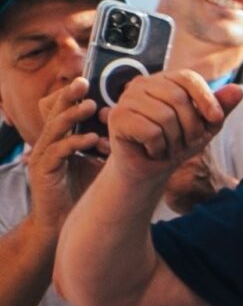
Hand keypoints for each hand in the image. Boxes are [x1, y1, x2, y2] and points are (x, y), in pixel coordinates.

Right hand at [23, 78, 105, 227]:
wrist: (65, 222)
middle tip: (84, 82)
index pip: (62, 110)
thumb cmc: (84, 191)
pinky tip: (92, 140)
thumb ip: (110, 146)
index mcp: (60, 138)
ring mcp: (43, 156)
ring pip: (54, 127)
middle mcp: (48, 143)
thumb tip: (137, 128)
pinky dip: (75, 143)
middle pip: (53, 111)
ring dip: (72, 115)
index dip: (72, 96)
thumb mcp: (100, 163)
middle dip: (68, 96)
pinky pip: (57, 151)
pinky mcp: (43, 171)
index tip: (89, 83)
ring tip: (91, 107)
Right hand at [102, 71, 235, 175]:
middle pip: (178, 98)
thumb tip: (238, 90)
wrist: (151, 169)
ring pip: (164, 116)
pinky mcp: (118, 117)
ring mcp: (127, 99)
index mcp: (165, 81)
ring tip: (167, 146)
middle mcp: (143, 84)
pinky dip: (159, 148)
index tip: (215, 120)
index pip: (188, 77)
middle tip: (184, 142)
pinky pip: (150, 131)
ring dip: (174, 141)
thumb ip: (220, 108)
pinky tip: (152, 150)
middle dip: (191, 128)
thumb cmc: (178, 143)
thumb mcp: (206, 126)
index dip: (207, 99)